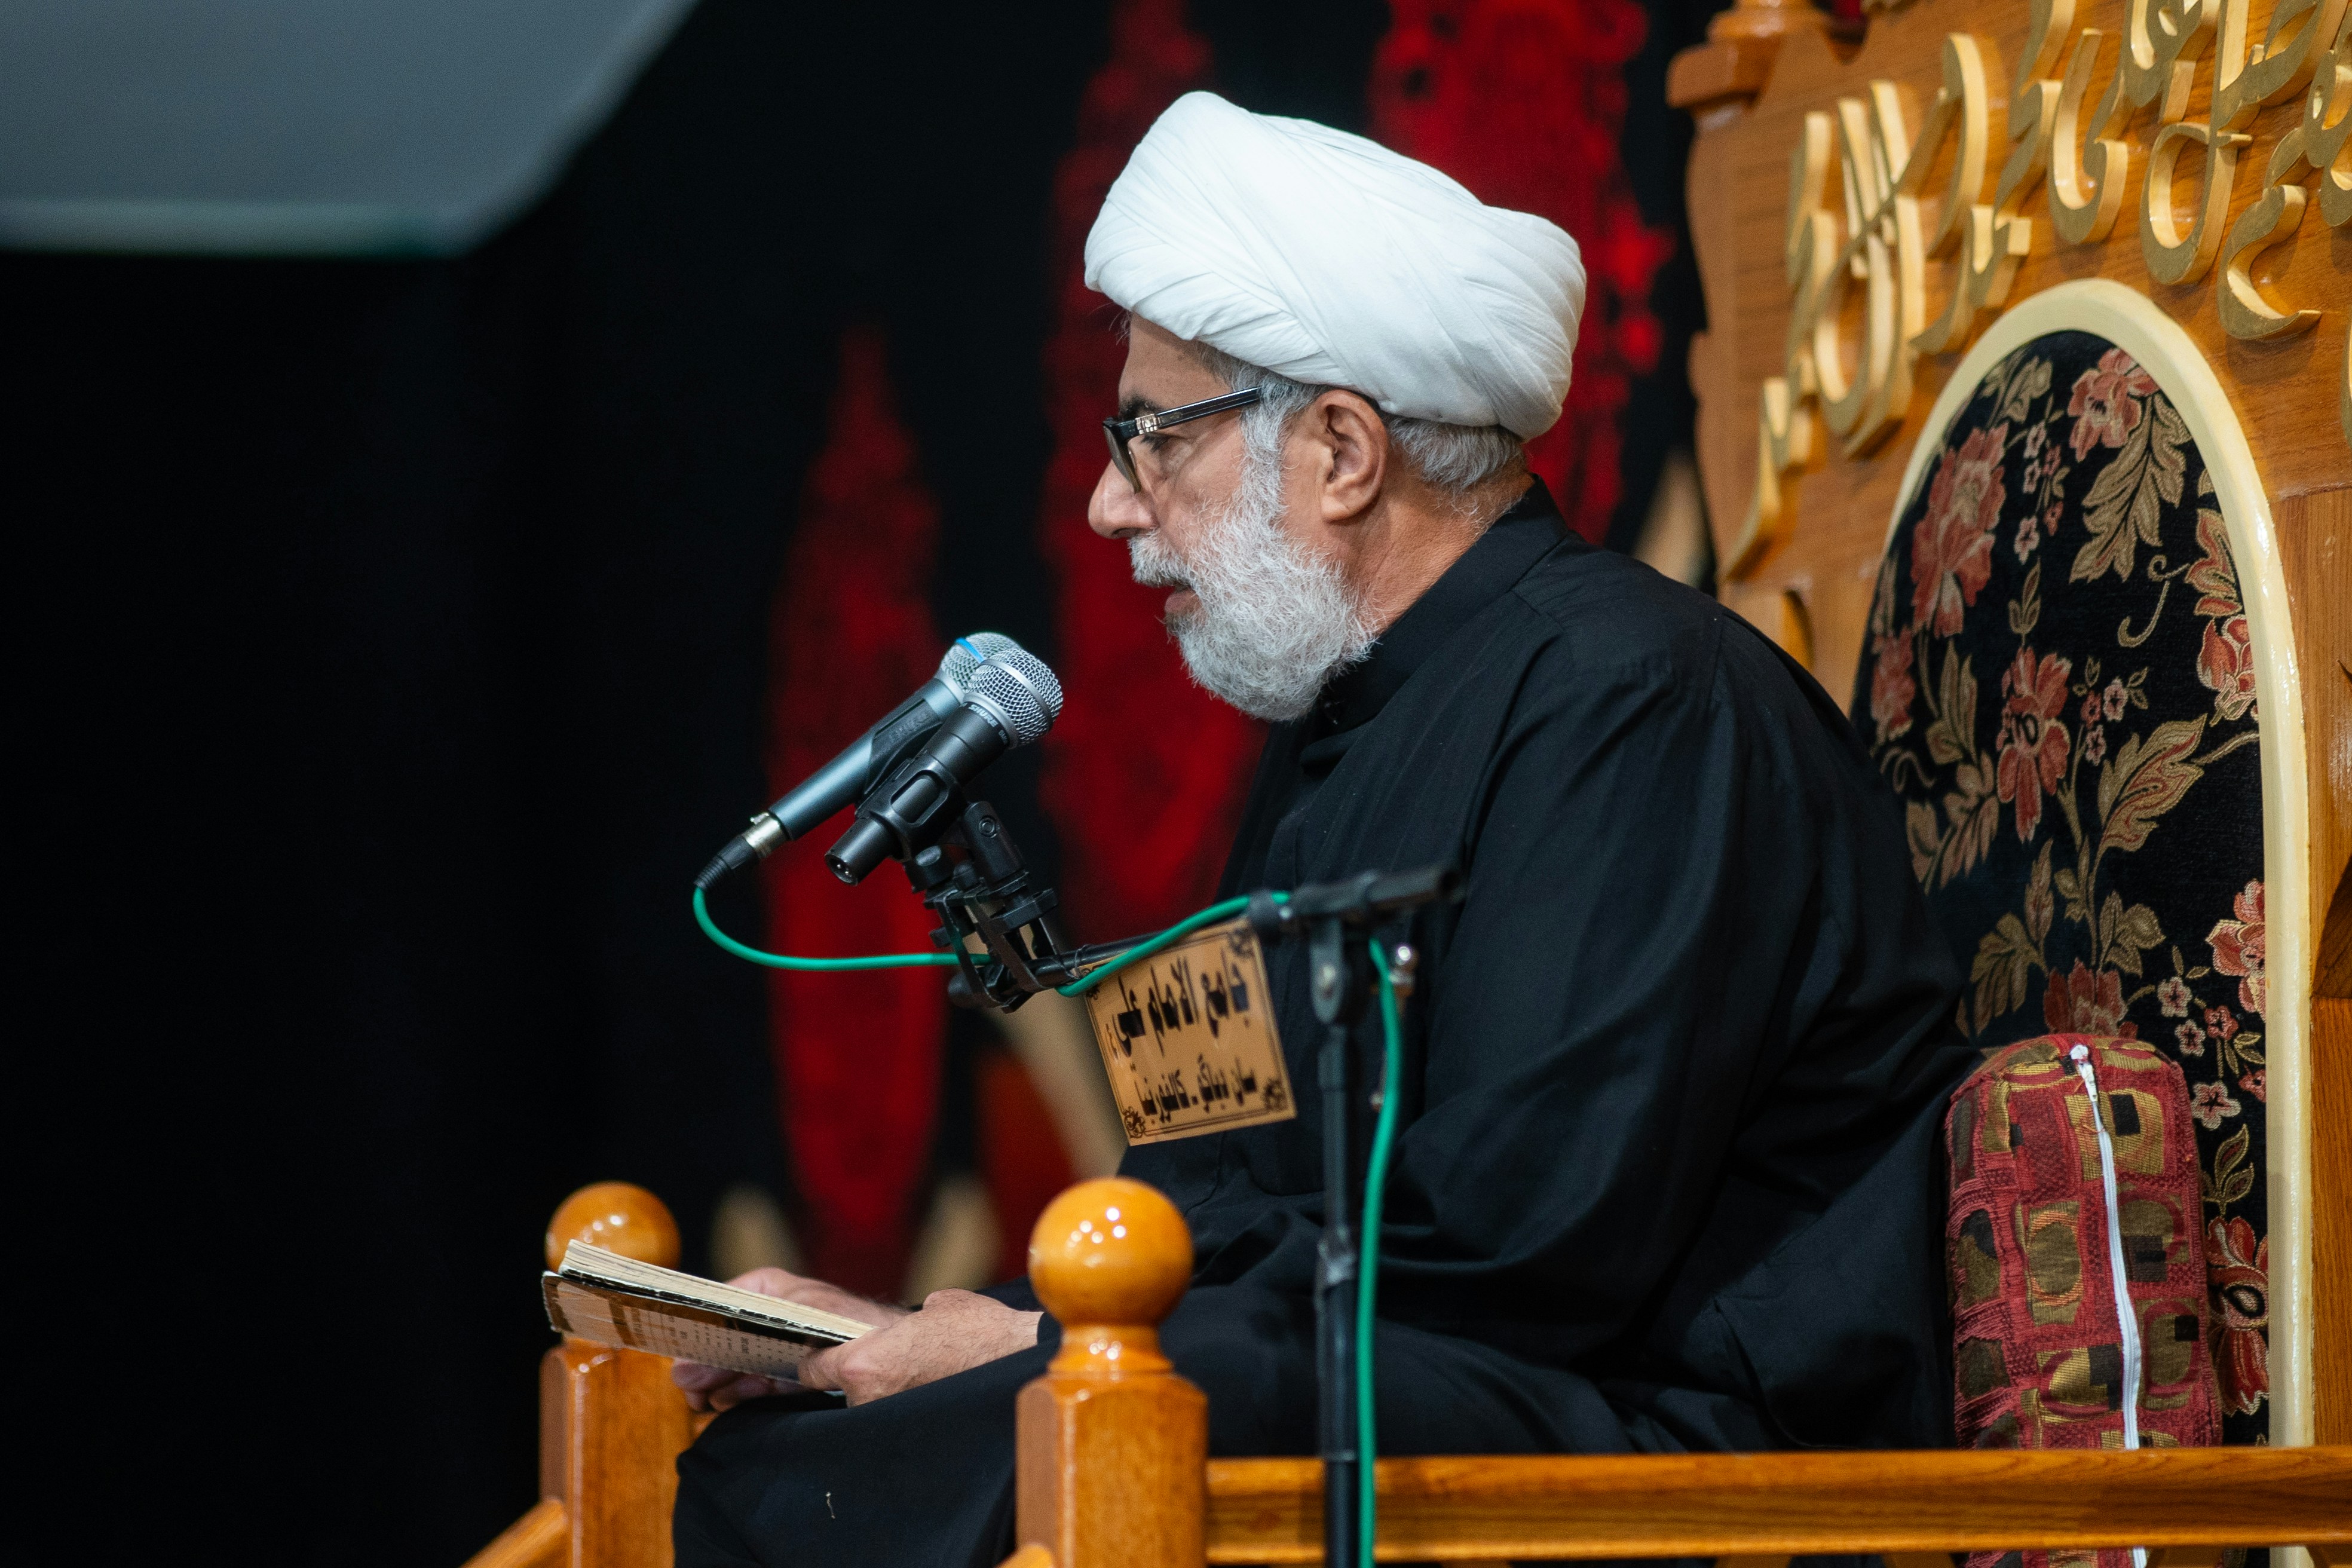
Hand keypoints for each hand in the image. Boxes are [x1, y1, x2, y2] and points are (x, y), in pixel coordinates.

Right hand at [670, 1267, 910, 1413]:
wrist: (890, 1350)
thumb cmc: (843, 1321)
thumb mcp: (791, 1319)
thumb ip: (745, 1339)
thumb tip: (694, 1363)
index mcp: (763, 1288)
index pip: (715, 1304)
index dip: (691, 1327)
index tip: (675, 1349)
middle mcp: (764, 1314)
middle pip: (719, 1339)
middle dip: (700, 1364)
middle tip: (686, 1386)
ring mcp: (773, 1343)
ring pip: (731, 1364)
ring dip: (714, 1383)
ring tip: (699, 1398)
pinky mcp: (785, 1372)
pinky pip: (752, 1384)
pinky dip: (737, 1394)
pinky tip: (719, 1403)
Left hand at [797, 1289, 1042, 1405]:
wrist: (1018, 1362)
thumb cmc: (980, 1331)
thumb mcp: (936, 1308)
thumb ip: (907, 1323)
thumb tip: (914, 1324)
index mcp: (861, 1363)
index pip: (811, 1370)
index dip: (817, 1363)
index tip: (822, 1360)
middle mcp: (867, 1398)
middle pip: (844, 1391)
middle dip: (865, 1380)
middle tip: (896, 1366)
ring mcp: (890, 1422)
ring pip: (873, 1408)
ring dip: (889, 1398)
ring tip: (923, 1381)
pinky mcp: (914, 1438)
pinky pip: (899, 1422)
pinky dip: (910, 1413)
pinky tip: (934, 1397)